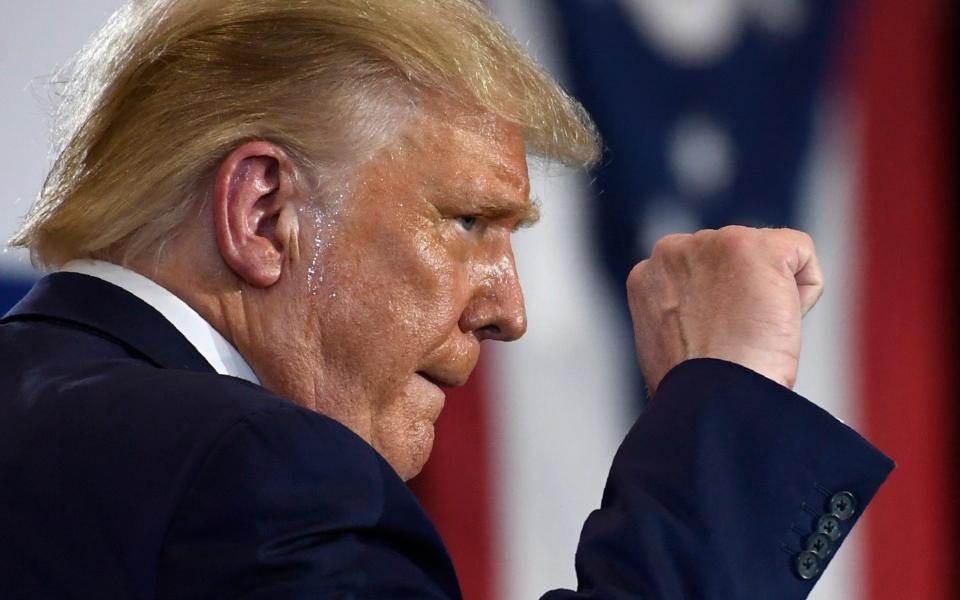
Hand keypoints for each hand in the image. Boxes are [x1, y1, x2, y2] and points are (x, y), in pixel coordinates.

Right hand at [627, 226, 823, 393]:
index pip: (703, 273)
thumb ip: (680, 311)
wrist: (711, 400)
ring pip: (769, 257)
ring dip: (771, 297)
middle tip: (732, 341)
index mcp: (647, 275)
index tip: (712, 343)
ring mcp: (712, 245)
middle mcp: (672, 250)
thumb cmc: (695, 391)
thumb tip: (708, 313)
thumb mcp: (667, 343)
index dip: (719, 310)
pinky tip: (775, 323)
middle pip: (735, 260)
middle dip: (744, 296)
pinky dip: (803, 293)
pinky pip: (801, 253)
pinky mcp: (753, 247)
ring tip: (749, 335)